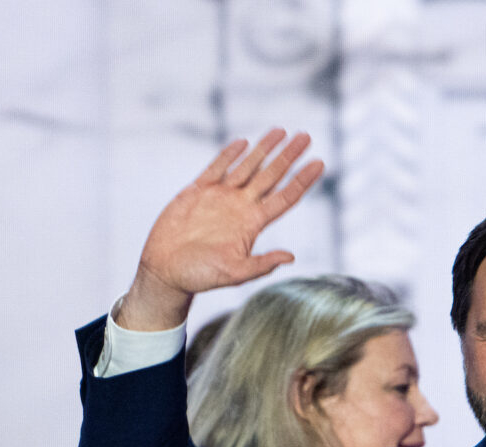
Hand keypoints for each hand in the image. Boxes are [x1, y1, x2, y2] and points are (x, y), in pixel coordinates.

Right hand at [119, 129, 325, 329]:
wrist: (166, 270)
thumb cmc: (200, 276)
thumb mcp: (234, 273)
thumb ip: (261, 265)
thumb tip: (290, 256)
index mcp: (252, 224)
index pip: (285, 197)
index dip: (302, 180)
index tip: (320, 163)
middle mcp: (240, 207)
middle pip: (271, 176)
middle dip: (288, 156)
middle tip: (306, 136)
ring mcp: (220, 197)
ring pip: (247, 166)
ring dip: (263, 148)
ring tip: (281, 130)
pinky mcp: (197, 191)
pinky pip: (216, 167)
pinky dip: (229, 154)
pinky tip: (243, 143)